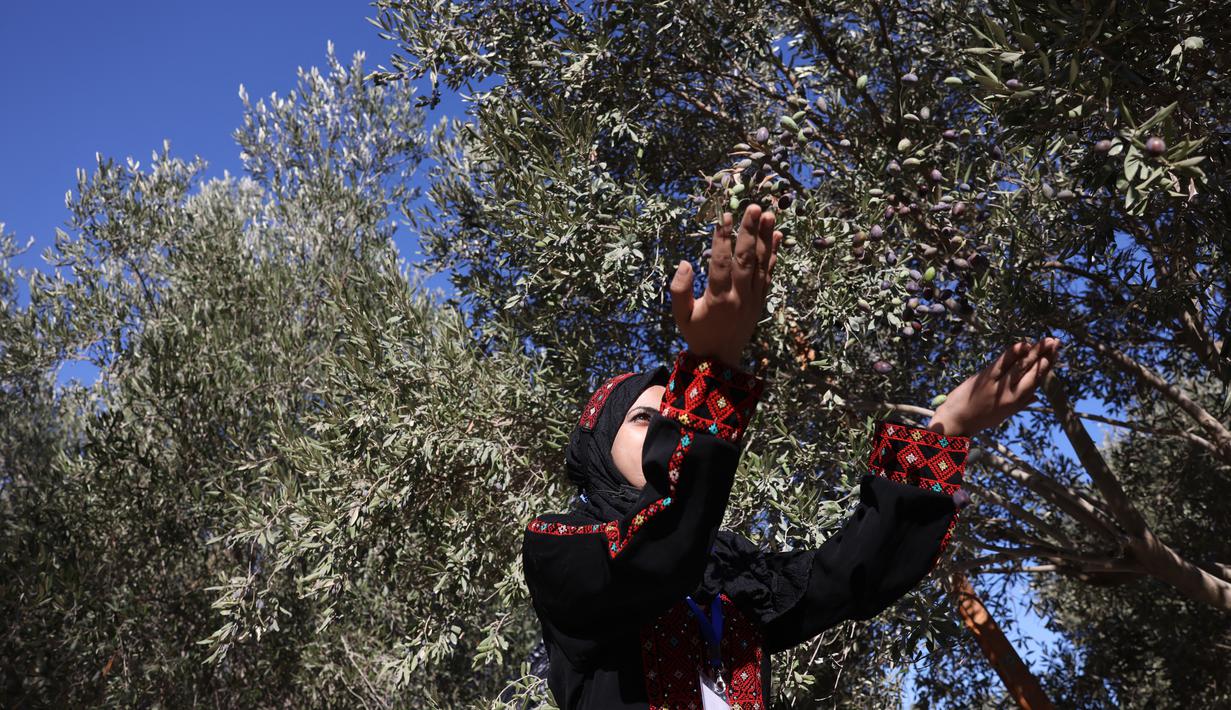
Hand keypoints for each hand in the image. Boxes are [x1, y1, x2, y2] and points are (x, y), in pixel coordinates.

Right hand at [669, 205, 782, 368]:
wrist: (722, 359)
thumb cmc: (697, 333)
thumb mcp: (680, 316)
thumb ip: (679, 290)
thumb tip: (685, 262)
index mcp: (718, 299)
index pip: (720, 263)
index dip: (722, 239)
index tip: (724, 216)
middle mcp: (739, 296)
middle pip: (746, 259)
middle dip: (749, 231)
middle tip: (753, 207)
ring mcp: (754, 298)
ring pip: (762, 263)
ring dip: (765, 237)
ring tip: (768, 214)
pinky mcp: (762, 300)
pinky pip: (770, 273)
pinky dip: (774, 254)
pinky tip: (776, 235)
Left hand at [928, 337, 1061, 435]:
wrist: (956, 420)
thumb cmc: (980, 417)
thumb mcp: (1004, 414)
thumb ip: (1021, 403)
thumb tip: (1037, 396)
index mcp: (1017, 402)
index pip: (1037, 380)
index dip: (1047, 365)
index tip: (1055, 353)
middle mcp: (1012, 394)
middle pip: (1032, 371)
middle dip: (1045, 355)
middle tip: (1055, 341)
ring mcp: (998, 385)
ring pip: (1021, 365)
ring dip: (1035, 351)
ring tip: (1046, 340)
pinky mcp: (985, 378)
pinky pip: (1002, 362)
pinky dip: (1013, 353)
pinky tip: (1024, 344)